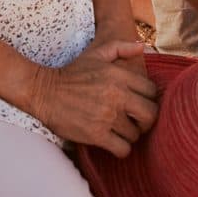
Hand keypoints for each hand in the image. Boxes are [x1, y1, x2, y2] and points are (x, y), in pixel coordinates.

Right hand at [28, 40, 157, 155]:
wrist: (44, 91)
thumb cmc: (73, 72)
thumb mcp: (96, 54)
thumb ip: (121, 47)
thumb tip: (142, 47)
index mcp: (119, 75)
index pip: (152, 92)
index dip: (148, 99)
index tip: (139, 104)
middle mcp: (117, 95)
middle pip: (150, 114)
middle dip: (146, 120)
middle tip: (136, 122)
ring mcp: (107, 116)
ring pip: (136, 134)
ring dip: (130, 135)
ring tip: (120, 131)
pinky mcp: (96, 134)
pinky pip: (123, 149)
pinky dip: (121, 149)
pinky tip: (113, 143)